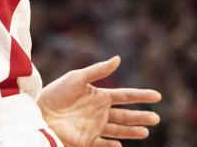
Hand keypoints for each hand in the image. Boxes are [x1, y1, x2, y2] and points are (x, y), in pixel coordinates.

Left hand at [38, 56, 160, 146]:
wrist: (39, 111)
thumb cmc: (56, 92)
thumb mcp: (77, 78)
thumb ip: (98, 70)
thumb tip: (118, 59)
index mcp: (98, 95)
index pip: (124, 96)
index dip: (140, 95)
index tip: (158, 95)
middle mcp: (99, 112)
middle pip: (125, 115)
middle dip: (141, 117)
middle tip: (156, 118)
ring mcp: (94, 127)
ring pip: (119, 131)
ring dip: (131, 131)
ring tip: (145, 132)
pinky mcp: (87, 141)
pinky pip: (103, 145)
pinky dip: (112, 146)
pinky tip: (120, 146)